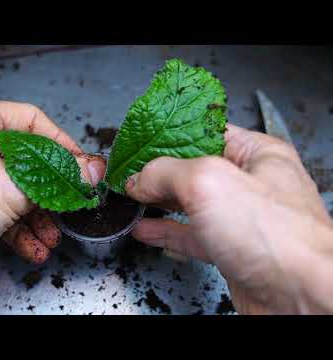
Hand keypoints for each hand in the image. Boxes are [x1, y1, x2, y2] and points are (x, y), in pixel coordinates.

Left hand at [0, 98, 104, 291]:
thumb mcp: (15, 188)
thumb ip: (58, 177)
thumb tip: (92, 170)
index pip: (30, 120)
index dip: (60, 143)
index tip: (80, 163)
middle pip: (23, 158)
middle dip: (49, 188)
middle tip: (71, 199)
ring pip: (12, 186)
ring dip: (35, 214)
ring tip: (52, 235)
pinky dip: (16, 226)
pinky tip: (34, 246)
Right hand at [126, 124, 332, 314]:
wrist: (300, 297)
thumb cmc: (278, 237)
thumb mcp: (208, 183)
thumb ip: (165, 172)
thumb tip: (140, 178)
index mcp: (256, 154)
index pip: (205, 132)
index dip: (169, 136)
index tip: (141, 141)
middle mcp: (250, 184)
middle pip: (193, 170)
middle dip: (158, 172)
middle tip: (130, 172)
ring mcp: (240, 219)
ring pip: (190, 205)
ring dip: (157, 203)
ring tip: (131, 200)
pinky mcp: (230, 249)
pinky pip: (190, 235)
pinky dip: (165, 232)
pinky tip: (145, 230)